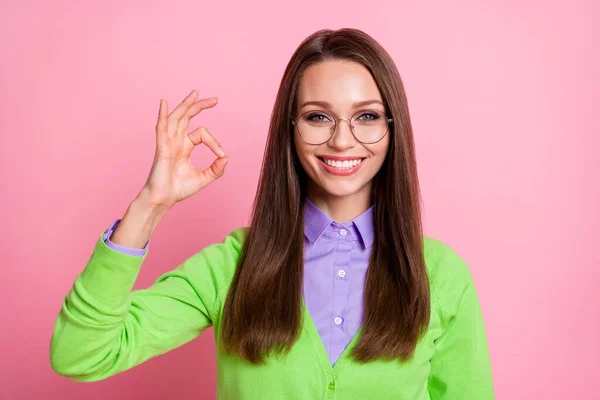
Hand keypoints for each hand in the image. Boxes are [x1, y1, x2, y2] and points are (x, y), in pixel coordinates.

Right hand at [141, 90, 227, 208]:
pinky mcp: (161, 148)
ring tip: (195, 93)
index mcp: (184, 147)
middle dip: (199, 106)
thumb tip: (226, 157)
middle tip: (214, 99)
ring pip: (176, 118)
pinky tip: (164, 103)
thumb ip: (216, 169)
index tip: (221, 155)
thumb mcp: (204, 178)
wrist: (163, 200)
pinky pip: (161, 128)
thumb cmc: (178, 190)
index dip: (214, 142)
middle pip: (186, 117)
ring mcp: (167, 143)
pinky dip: (162, 115)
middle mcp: (175, 141)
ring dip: (185, 105)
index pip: (201, 133)